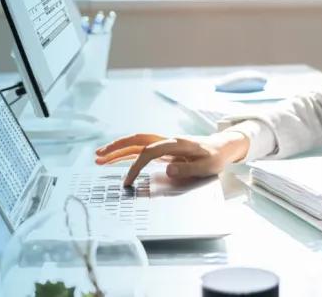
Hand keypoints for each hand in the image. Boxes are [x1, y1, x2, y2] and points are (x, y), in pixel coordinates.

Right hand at [94, 131, 249, 185]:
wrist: (222, 146)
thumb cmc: (216, 157)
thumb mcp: (207, 166)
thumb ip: (188, 168)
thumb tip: (167, 170)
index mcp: (177, 143)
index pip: (150, 152)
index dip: (136, 166)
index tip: (127, 182)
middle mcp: (168, 140)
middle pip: (138, 139)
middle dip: (117, 147)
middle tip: (98, 156)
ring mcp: (165, 143)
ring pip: (137, 142)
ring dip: (118, 148)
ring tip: (98, 157)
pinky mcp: (164, 149)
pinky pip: (142, 148)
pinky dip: (127, 152)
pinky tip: (115, 158)